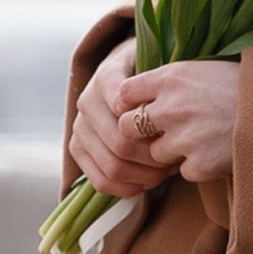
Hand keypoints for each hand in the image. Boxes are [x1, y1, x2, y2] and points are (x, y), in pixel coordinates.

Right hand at [69, 40, 177, 198]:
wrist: (126, 74)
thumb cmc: (150, 73)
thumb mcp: (158, 64)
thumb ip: (159, 82)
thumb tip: (157, 111)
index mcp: (105, 77)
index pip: (125, 108)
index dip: (151, 127)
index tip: (174, 132)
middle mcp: (87, 102)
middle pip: (120, 144)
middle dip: (153, 157)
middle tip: (175, 160)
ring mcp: (79, 127)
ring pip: (111, 166)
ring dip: (143, 176)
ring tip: (165, 172)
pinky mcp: (77, 149)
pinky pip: (100, 181)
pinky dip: (127, 188)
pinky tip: (147, 183)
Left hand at [112, 58, 240, 189]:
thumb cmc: (244, 88)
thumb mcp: (203, 69)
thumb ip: (170, 82)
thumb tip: (134, 95)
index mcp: (172, 77)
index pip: (123, 93)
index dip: (129, 104)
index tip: (140, 109)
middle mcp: (172, 106)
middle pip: (127, 127)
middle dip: (140, 134)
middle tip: (162, 133)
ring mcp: (184, 137)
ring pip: (154, 154)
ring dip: (171, 153)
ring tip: (201, 140)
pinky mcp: (198, 164)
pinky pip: (183, 172)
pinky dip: (197, 167)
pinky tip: (217, 152)